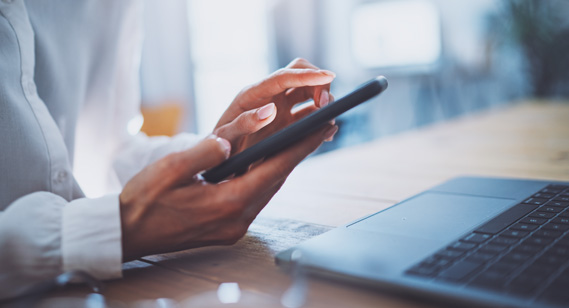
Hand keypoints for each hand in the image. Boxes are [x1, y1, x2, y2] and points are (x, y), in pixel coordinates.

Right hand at [119, 125, 336, 260]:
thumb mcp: (171, 168)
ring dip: (282, 166)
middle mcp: (237, 220)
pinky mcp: (228, 229)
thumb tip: (230, 140)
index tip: (323, 129)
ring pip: (267, 190)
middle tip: (320, 129)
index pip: (274, 170)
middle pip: (276, 180)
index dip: (301, 147)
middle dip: (298, 153)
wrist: (128, 233)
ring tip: (300, 142)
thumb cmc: (145, 200)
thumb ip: (205, 151)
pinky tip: (268, 164)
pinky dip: (264, 178)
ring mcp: (234, 228)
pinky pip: (254, 199)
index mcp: (227, 203)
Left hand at [214, 58, 335, 154]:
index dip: (308, 75)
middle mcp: (267, 95)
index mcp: (251, 95)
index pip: (284, 76)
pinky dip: (321, 117)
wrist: (218, 159)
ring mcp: (279, 105)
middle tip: (325, 107)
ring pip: (309, 90)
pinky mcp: (287, 119)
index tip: (329, 76)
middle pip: (300, 73)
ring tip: (327, 123)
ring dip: (324, 100)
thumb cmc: (217, 148)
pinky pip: (310, 110)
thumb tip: (270, 110)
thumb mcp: (224, 138)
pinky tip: (325, 133)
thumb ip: (243, 124)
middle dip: (319, 83)